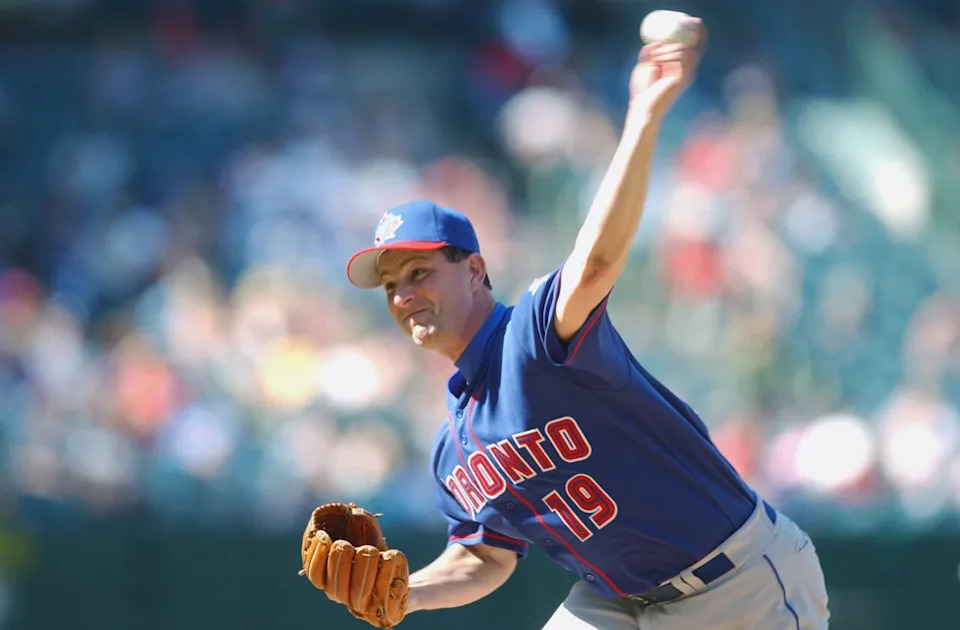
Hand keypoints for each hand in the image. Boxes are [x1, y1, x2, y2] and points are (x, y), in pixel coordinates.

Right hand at [301, 503, 408, 627]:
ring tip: (368, 549)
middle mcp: (341, 594)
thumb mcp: (359, 533)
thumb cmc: (373, 548)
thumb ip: (348, 524)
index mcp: (329, 579)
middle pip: (333, 585)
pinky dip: (386, 572)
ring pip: (354, 594)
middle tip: (345, 544)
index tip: (323, 535)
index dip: (316, 555)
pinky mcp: (383, 608)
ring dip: (362, 567)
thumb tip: (343, 512)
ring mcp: (360, 604)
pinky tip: (390, 554)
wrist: (397, 572)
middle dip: (337, 561)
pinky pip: (382, 594)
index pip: (314, 573)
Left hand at [628, 18, 705, 120]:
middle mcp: (688, 70)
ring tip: (653, 60)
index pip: (695, 46)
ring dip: (667, 49)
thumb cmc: (642, 91)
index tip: (692, 23)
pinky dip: (668, 55)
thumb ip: (649, 53)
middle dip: (670, 43)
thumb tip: (654, 42)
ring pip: (685, 48)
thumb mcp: (643, 66)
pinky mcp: (684, 77)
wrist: (643, 108)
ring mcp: (688, 74)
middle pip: (689, 45)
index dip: (697, 33)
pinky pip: (683, 56)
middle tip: (654, 53)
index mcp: (680, 67)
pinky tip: (657, 62)